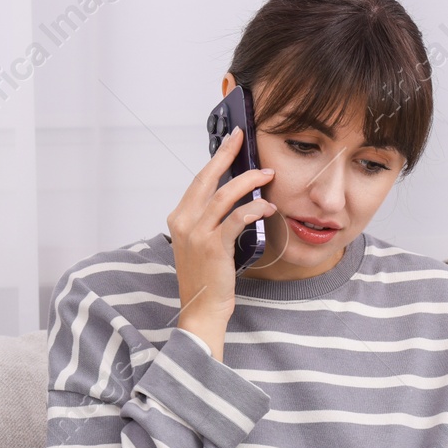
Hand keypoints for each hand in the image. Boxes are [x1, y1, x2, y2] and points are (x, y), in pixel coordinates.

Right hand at [165, 125, 274, 346]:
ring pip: (223, 195)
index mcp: (180, 218)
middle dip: (227, 155)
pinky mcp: (213, 246)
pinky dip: (253, 210)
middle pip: (207, 179)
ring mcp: (196, 234)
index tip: (231, 142)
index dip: (216, 159)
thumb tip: (235, 198)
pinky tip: (267, 207)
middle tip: (243, 139)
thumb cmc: (206, 278)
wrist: (202, 309)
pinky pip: (235, 219)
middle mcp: (184, 222)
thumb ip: (211, 220)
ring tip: (267, 175)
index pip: (199, 181)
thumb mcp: (202, 243)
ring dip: (248, 181)